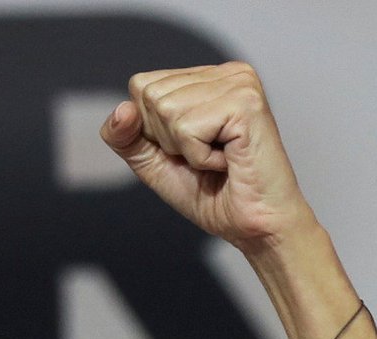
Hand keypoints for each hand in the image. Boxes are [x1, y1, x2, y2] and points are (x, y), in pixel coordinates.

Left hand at [101, 62, 316, 249]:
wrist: (253, 226)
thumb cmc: (213, 195)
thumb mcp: (154, 162)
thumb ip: (126, 136)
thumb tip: (122, 109)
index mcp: (205, 79)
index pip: (141, 86)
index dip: (152, 131)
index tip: (190, 150)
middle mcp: (224, 73)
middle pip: (150, 96)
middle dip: (168, 140)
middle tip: (207, 157)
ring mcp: (238, 82)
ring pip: (166, 111)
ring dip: (186, 150)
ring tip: (220, 159)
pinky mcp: (245, 101)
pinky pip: (188, 128)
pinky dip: (200, 156)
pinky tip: (229, 160)